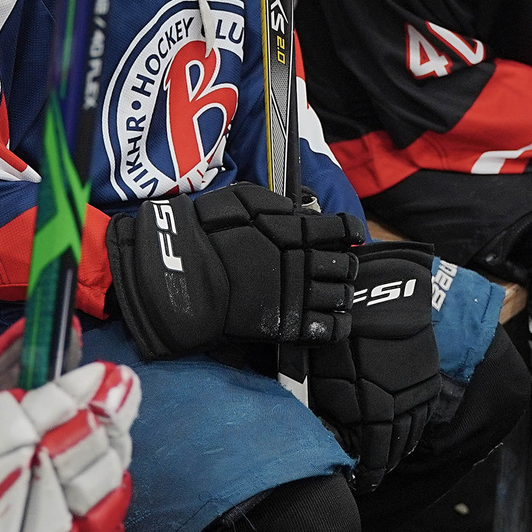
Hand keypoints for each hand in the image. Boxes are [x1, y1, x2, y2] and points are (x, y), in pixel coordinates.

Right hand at [104, 182, 358, 361]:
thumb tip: (295, 212)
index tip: (347, 238)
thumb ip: (276, 207)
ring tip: (333, 294)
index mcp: (297, 231)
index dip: (349, 233)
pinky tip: (333, 320)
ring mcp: (299, 296)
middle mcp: (305, 263)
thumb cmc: (206, 235)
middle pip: (346, 265)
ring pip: (342, 296)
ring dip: (341, 294)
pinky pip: (330, 329)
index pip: (344, 229)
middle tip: (337, 268)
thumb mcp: (241, 202)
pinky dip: (337, 324)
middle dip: (345, 265)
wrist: (182, 279)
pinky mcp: (289, 326)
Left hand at [302, 243, 444, 487]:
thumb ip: (327, 407)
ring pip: (412, 433)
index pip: (374, 454)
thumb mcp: (324, 371)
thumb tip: (327, 435)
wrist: (383, 297)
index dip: (368, 472)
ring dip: (400, 449)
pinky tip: (409, 435)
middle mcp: (399, 406)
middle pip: (395, 447)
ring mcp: (417, 393)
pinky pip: (425, 414)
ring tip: (391, 458)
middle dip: (383, 464)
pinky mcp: (427, 378)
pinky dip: (417, 430)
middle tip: (374, 474)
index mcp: (372, 409)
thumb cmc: (344, 332)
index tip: (361, 482)